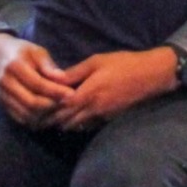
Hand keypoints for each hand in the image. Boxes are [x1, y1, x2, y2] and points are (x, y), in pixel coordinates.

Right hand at [0, 33, 73, 127]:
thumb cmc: (22, 52)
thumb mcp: (37, 52)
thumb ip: (49, 66)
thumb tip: (64, 80)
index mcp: (14, 66)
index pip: (38, 84)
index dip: (56, 91)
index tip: (72, 94)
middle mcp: (5, 83)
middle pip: (31, 103)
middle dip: (52, 106)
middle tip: (68, 104)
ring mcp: (2, 96)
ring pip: (27, 114)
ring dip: (46, 116)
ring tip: (61, 111)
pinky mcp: (4, 105)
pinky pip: (22, 119)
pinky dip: (37, 121)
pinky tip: (49, 115)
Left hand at [44, 47, 178, 130]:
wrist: (150, 75)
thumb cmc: (123, 64)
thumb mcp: (96, 62)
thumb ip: (75, 72)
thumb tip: (54, 78)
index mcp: (88, 93)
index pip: (62, 107)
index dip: (48, 109)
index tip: (36, 108)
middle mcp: (94, 108)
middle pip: (67, 121)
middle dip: (52, 120)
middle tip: (38, 117)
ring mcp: (103, 115)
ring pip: (78, 125)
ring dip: (64, 123)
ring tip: (50, 119)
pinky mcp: (110, 117)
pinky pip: (89, 124)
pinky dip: (78, 124)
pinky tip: (71, 119)